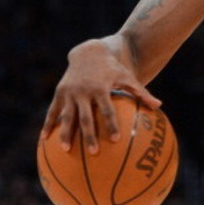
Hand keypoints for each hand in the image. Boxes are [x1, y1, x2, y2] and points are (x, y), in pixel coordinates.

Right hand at [40, 38, 160, 153]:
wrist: (89, 52)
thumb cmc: (113, 68)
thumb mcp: (127, 77)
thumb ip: (141, 92)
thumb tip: (158, 106)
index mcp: (101, 88)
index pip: (107, 110)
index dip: (111, 125)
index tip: (115, 140)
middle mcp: (83, 91)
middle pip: (86, 117)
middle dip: (89, 135)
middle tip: (94, 152)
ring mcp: (69, 92)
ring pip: (67, 116)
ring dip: (65, 133)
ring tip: (66, 150)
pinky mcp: (60, 92)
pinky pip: (53, 111)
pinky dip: (49, 124)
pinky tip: (45, 139)